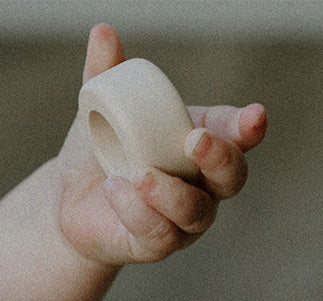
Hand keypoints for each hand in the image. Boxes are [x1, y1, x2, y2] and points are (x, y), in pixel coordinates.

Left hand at [57, 24, 266, 265]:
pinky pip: (160, 234)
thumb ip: (105, 74)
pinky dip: (138, 212)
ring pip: (197, 212)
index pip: (236, 133)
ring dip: (172, 193)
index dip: (249, 127)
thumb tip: (102, 32)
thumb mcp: (99, 109)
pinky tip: (115, 192)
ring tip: (139, 174)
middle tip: (194, 141)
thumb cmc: (97, 151)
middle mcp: (202, 184)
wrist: (68, 201)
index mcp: (200, 140)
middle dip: (221, 158)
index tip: (254, 117)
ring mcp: (184, 220)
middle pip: (233, 177)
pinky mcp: (158, 245)